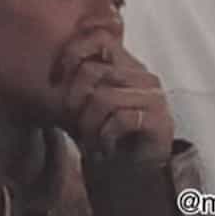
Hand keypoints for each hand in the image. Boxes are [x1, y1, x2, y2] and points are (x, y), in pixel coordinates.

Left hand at [53, 25, 173, 160]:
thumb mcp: (82, 103)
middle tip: (77, 125)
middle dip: (74, 103)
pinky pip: (119, 119)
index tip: (54, 79)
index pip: (98, 38)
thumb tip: (54, 68)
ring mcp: (154, 97)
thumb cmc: (102, 137)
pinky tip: (107, 148)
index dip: (71, 54)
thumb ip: (75, 79)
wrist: (128, 177)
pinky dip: (105, 138)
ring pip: (102, 98)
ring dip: (88, 126)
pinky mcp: (160, 120)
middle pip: (91, 71)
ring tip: (93, 140)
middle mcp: (143, 75)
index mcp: (126, 64)